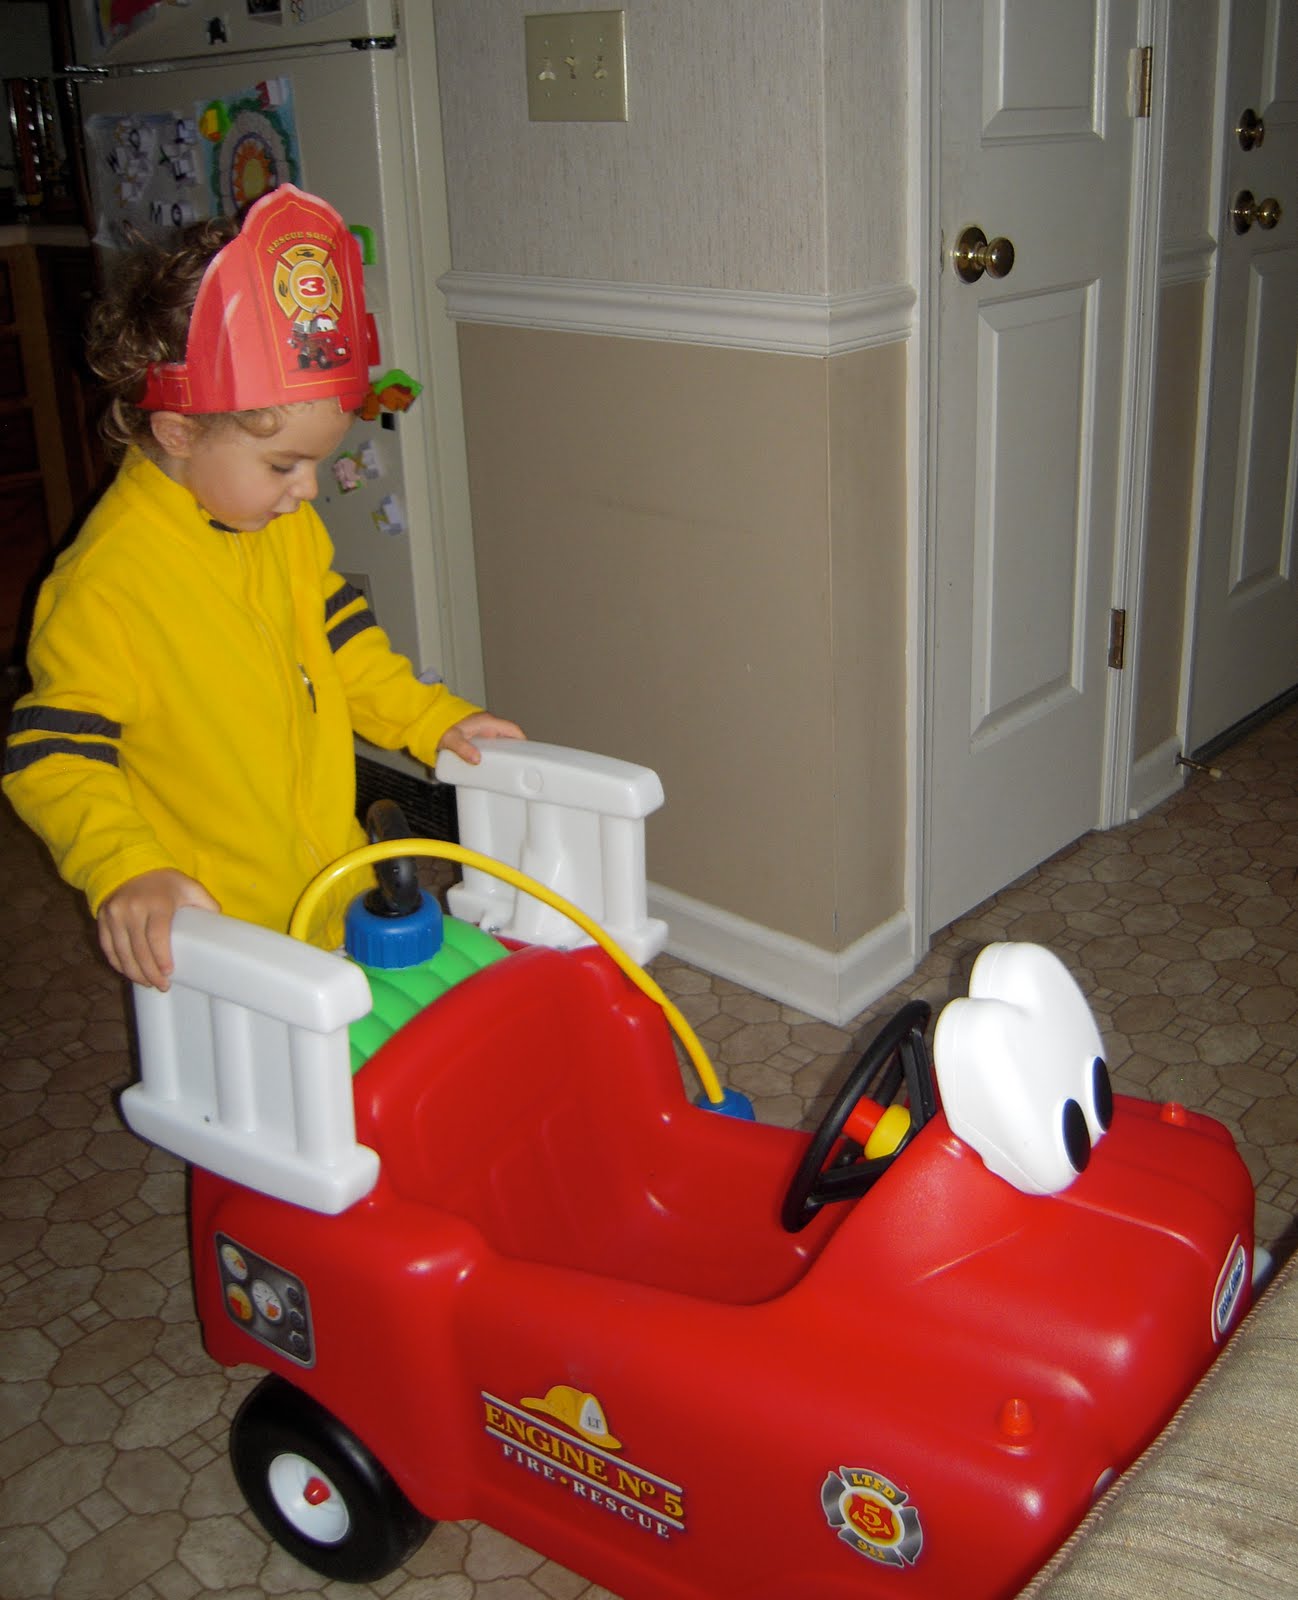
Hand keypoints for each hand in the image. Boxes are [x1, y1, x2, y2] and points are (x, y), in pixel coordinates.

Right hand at [97, 869, 220, 990]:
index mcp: (156, 903)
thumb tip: (219, 926)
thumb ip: (206, 904)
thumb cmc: (166, 882)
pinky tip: (130, 973)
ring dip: (134, 973)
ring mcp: (114, 914)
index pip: (156, 936)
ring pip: (121, 952)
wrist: (130, 865)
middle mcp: (132, 909)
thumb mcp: (189, 887)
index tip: (169, 973)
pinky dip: (118, 964)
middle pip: (138, 949)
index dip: (161, 958)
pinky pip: (108, 947)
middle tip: (162, 986)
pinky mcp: (102, 919)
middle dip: (150, 973)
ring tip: (148, 983)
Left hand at [437, 712, 524, 765]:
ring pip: (498, 741)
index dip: (523, 741)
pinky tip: (487, 763)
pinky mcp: (474, 735)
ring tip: (503, 767)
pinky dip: (492, 752)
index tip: (529, 752)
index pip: (513, 729)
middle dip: (513, 750)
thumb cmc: (438, 725)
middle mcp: (486, 725)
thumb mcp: (452, 739)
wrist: (427, 718)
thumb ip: (463, 749)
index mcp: (486, 722)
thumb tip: (476, 759)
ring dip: (502, 752)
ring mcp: (481, 730)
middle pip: (508, 737)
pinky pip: (489, 744)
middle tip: (516, 764)